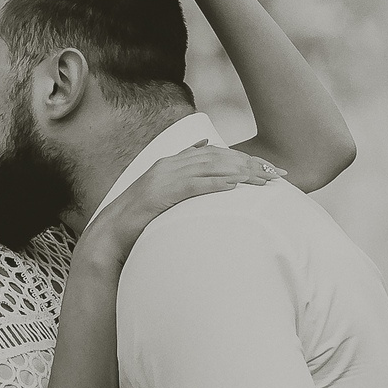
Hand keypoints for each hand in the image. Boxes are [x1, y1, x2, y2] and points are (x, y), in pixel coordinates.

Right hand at [82, 144, 282, 268]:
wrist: (111, 233)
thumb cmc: (140, 219)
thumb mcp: (164, 194)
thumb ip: (184, 177)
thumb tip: (204, 157)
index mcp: (173, 162)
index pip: (216, 154)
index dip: (245, 159)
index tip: (269, 169)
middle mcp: (171, 164)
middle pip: (219, 158)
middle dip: (250, 165)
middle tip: (276, 175)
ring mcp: (165, 177)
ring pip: (210, 169)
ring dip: (239, 174)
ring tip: (263, 182)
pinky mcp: (161, 193)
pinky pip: (193, 186)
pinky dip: (215, 185)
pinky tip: (234, 189)